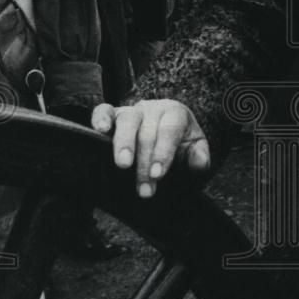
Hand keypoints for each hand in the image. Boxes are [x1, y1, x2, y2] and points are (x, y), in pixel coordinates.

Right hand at [92, 100, 210, 197]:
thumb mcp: (195, 152)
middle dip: (144, 163)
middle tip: (144, 189)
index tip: (158, 175)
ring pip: (126, 120)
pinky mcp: (113, 114)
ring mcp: (132, 110)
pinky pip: (104, 110)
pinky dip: (100, 117)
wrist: (169, 136)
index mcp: (176, 114)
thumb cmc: (181, 146)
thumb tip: (199, 161)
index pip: (169, 131)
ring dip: (124, 144)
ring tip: (122, 164)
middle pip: (147, 132)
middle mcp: (153, 109)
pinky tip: (99, 129)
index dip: (163, 153)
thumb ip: (200, 157)